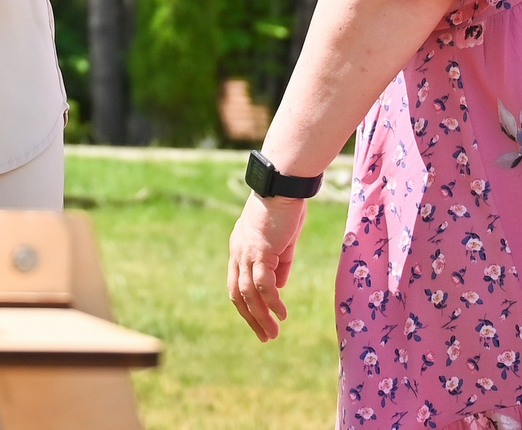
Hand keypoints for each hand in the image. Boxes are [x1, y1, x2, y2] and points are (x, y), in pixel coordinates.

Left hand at [227, 192, 306, 341]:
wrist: (283, 186)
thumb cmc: (285, 209)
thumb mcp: (282, 242)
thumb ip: (279, 264)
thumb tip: (278, 288)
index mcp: (239, 249)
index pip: (236, 284)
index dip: (246, 305)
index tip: (258, 321)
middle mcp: (238, 253)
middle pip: (237, 294)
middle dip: (251, 318)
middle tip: (265, 336)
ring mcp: (247, 253)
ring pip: (248, 293)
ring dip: (261, 316)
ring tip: (273, 333)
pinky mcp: (261, 252)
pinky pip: (264, 284)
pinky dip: (272, 302)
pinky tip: (282, 313)